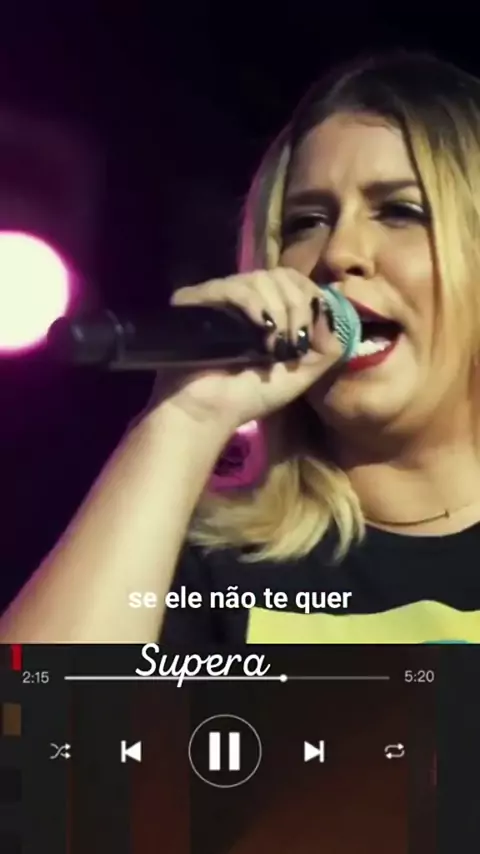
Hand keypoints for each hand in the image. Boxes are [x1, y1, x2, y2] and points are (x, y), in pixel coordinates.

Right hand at [148, 267, 342, 431]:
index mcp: (269, 310)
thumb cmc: (252, 394)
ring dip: (279, 310)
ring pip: (262, 278)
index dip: (310, 298)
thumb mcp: (302, 374)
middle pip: (283, 275)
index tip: (307, 333)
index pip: (295, 280)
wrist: (210, 411)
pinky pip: (234, 286)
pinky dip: (254, 304)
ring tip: (272, 344)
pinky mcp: (199, 298)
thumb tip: (328, 311)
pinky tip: (260, 327)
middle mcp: (246, 298)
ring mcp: (222, 296)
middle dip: (298, 306)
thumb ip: (327, 346)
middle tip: (293, 340)